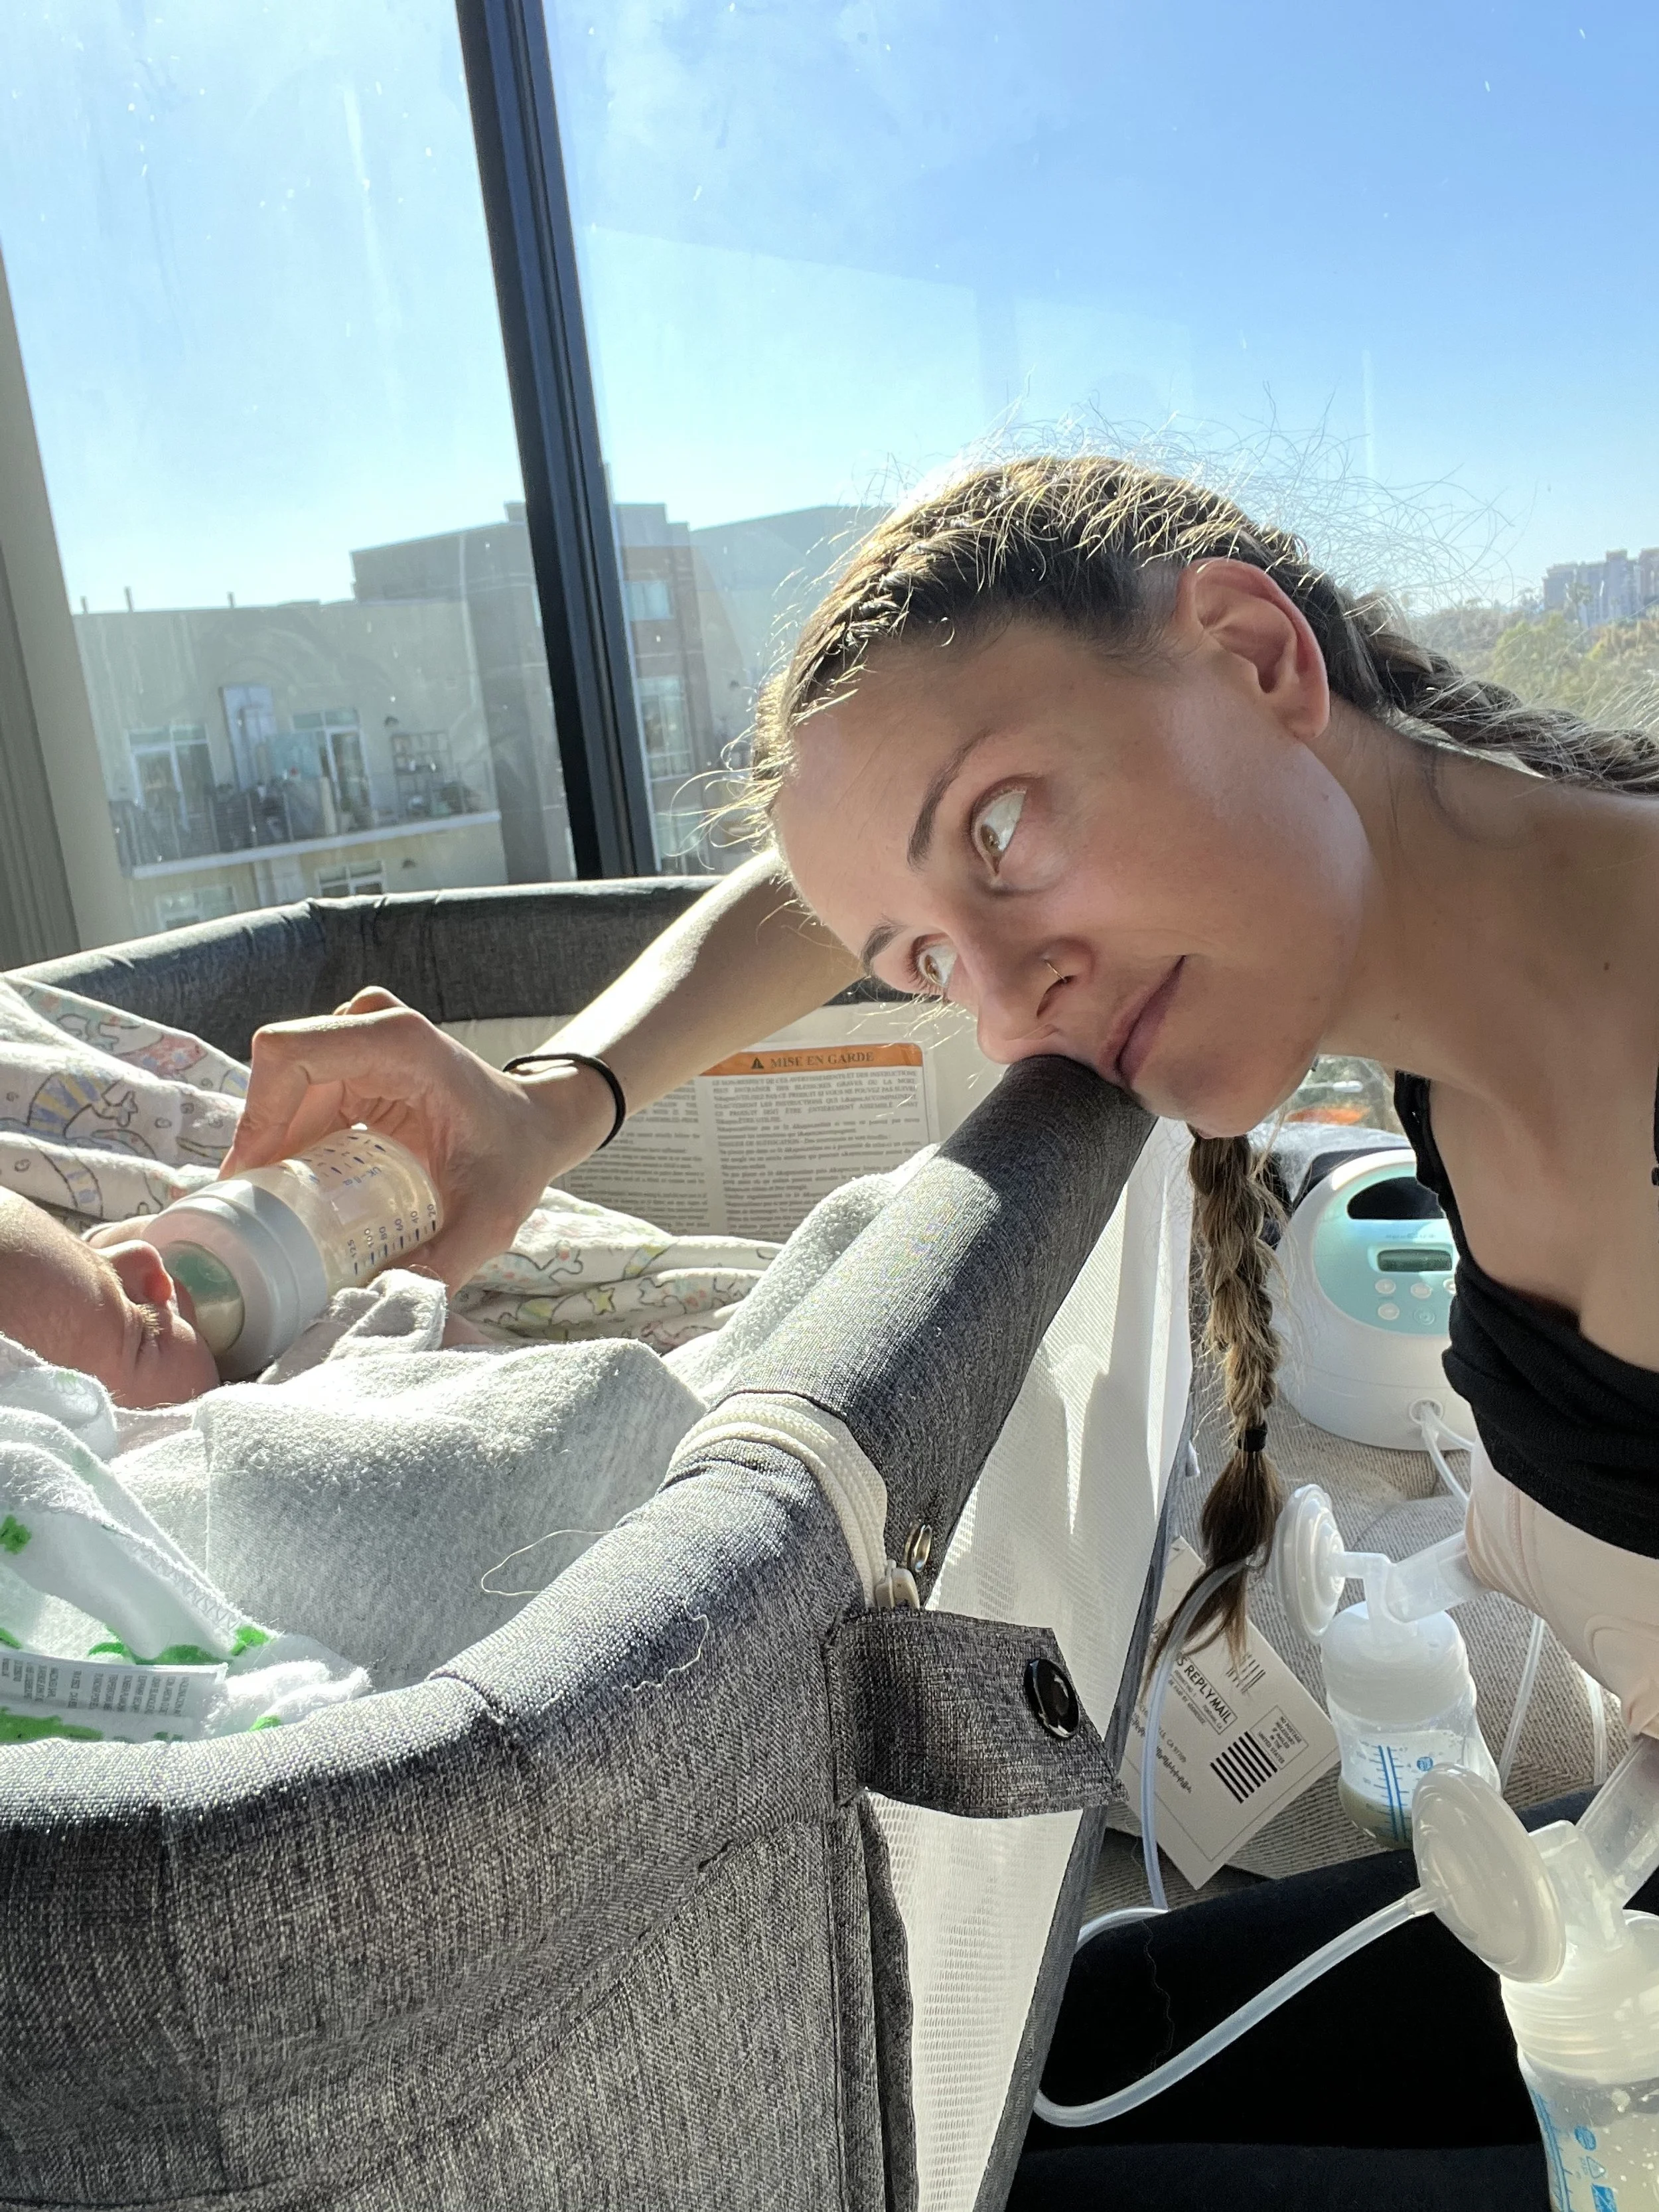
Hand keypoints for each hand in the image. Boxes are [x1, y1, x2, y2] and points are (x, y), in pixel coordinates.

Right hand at [220, 988, 616, 1287]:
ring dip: (273, 1144)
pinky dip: (290, 1140)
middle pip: (279, 1072)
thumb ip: (440, 1264)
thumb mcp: (488, 1220)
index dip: (258, 1115)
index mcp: (399, 1045)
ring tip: (271, 1209)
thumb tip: (379, 1304)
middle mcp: (374, 1027)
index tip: (252, 1180)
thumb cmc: (517, 1159)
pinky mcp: (355, 1060)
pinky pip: (301, 1095)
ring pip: (284, 1087)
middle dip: (260, 1139)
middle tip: (255, 1211)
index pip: (291, 1057)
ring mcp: (361, 1038)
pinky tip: (294, 1189)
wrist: (538, 1126)